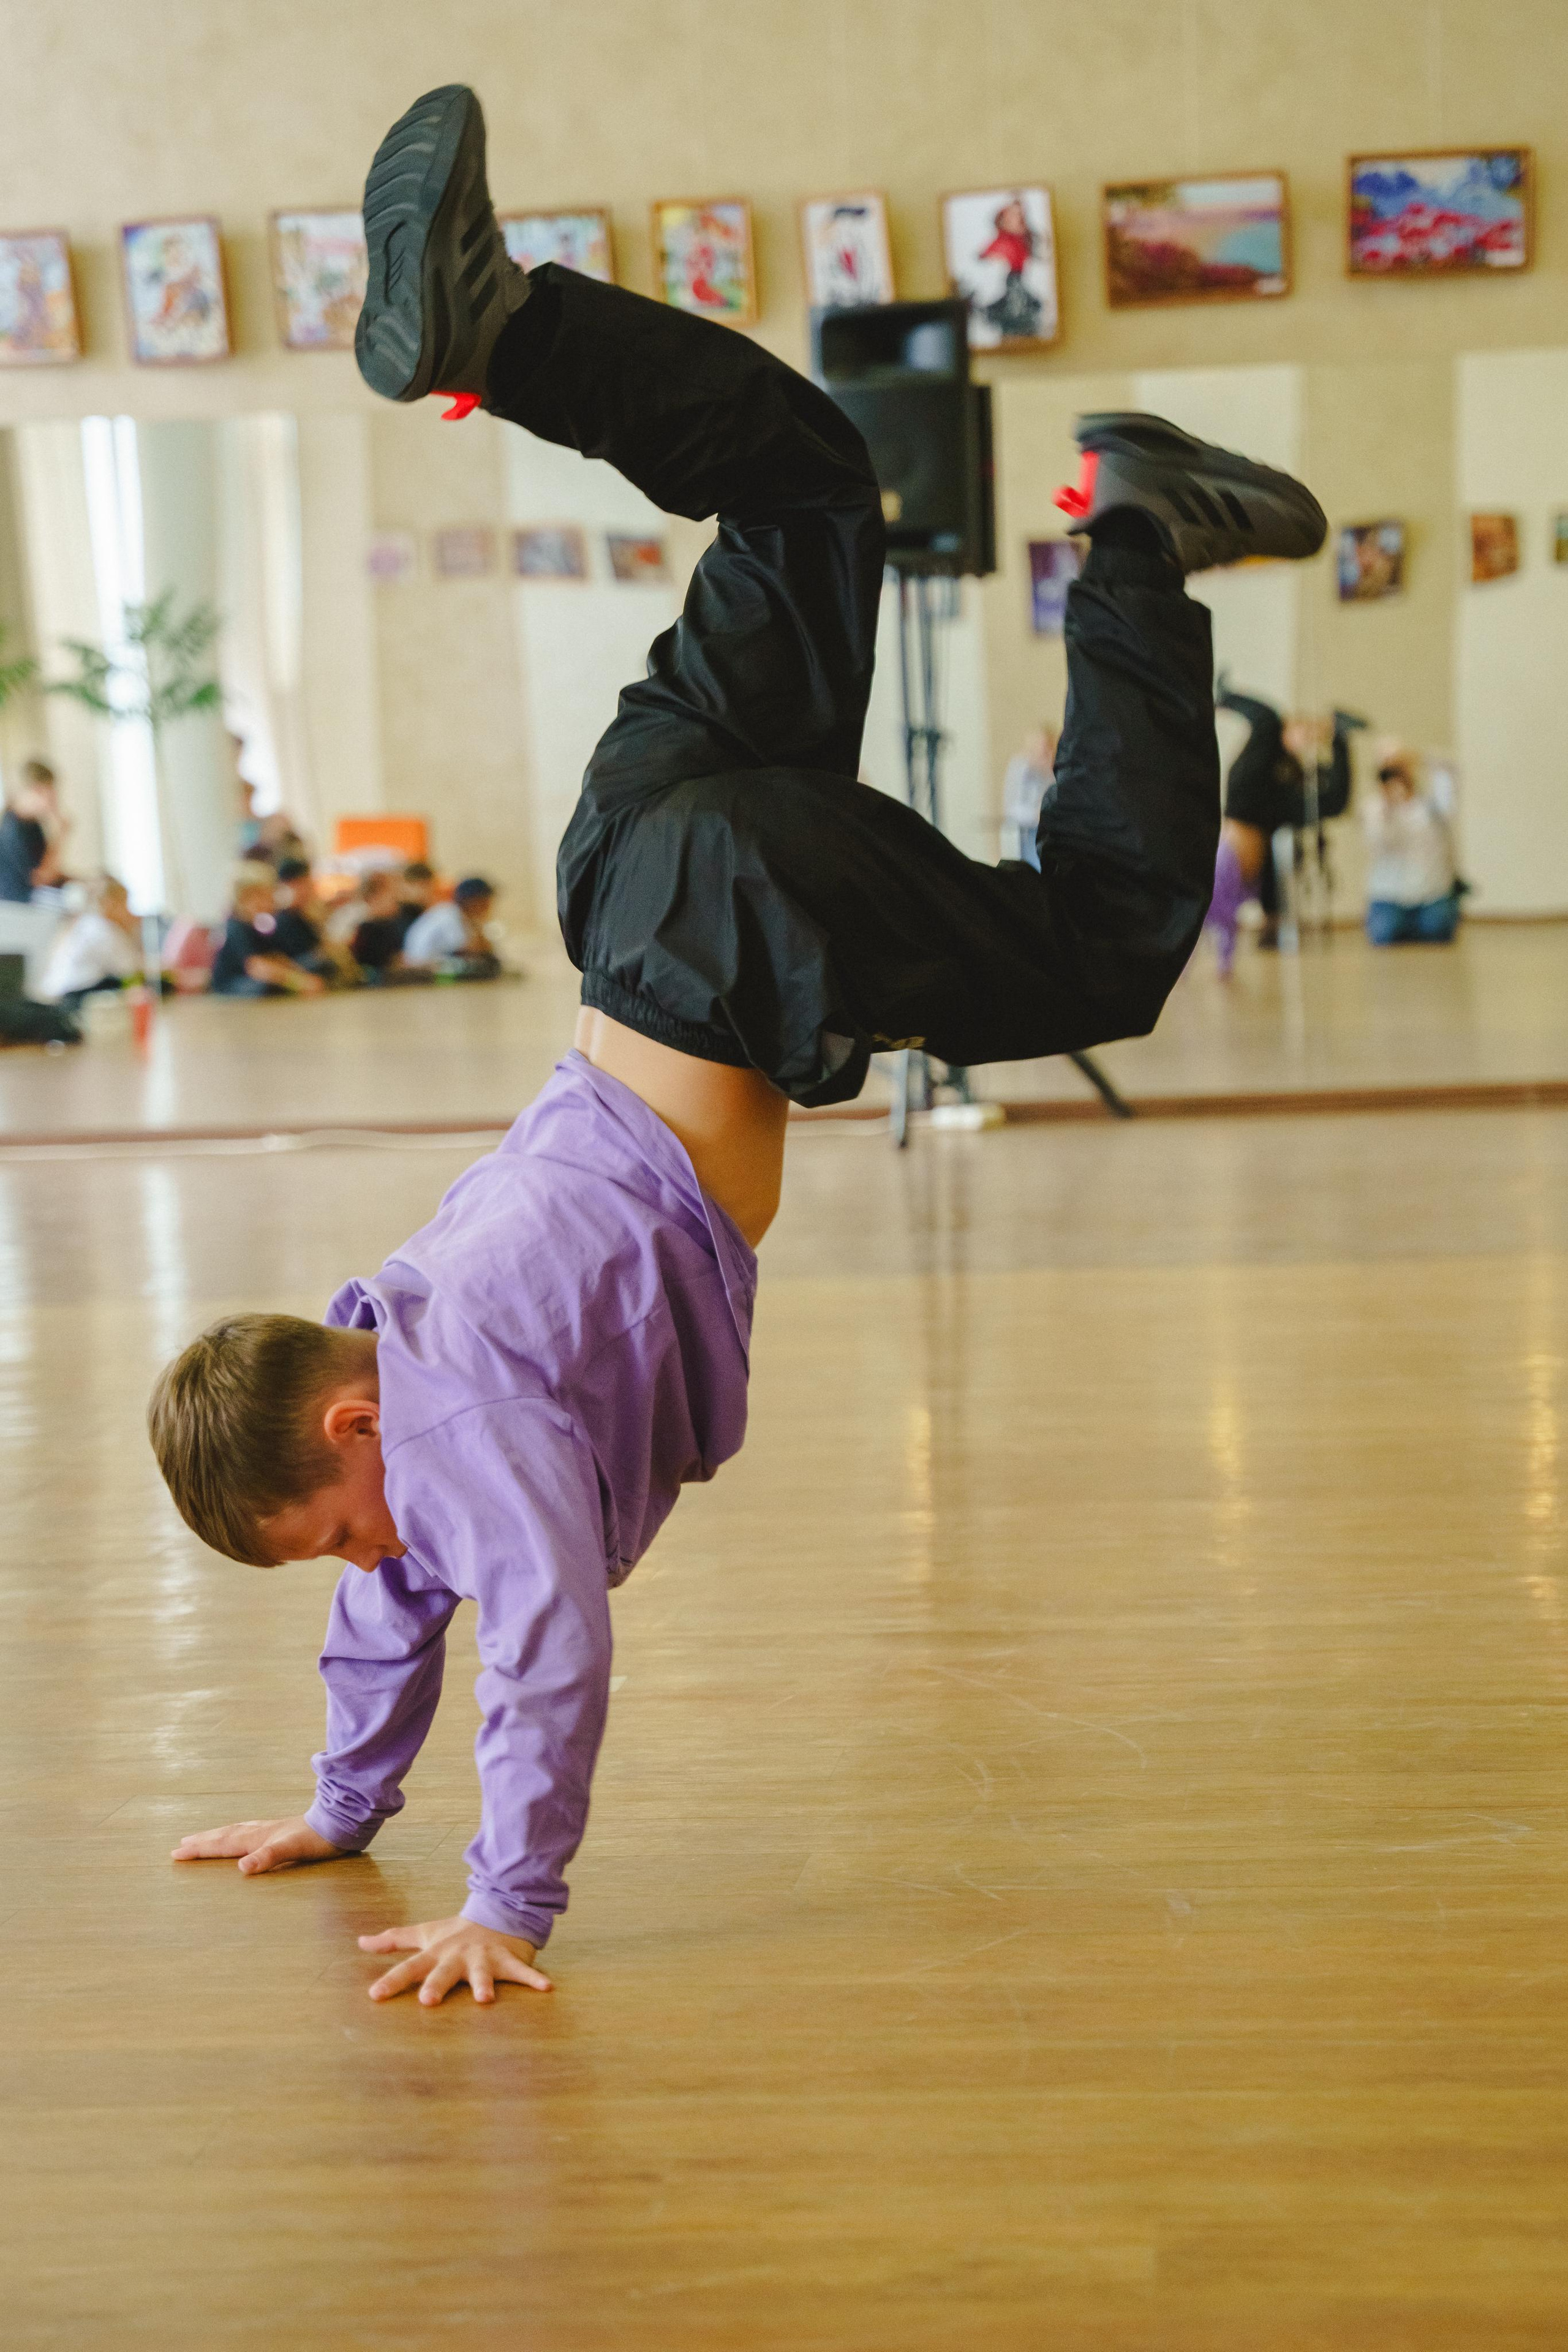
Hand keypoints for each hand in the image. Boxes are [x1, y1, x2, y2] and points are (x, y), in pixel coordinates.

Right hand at [171, 1814, 344, 1875]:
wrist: (339, 1823)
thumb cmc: (316, 1839)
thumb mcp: (292, 1850)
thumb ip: (267, 1858)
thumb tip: (241, 1868)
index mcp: (258, 1838)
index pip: (222, 1844)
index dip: (199, 1850)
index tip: (176, 1853)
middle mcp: (259, 1831)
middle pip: (223, 1836)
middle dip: (201, 1842)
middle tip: (179, 1846)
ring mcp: (268, 1830)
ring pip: (234, 1832)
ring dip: (215, 1837)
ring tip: (200, 1838)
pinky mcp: (278, 1831)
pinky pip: (246, 1832)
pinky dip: (233, 1835)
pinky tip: (239, 1837)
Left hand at [358, 1914, 552, 2006]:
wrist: (497, 1912)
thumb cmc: (456, 1932)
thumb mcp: (424, 1934)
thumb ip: (393, 1941)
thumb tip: (359, 1943)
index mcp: (436, 1953)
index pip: (409, 1967)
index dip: (392, 1981)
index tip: (375, 1995)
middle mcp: (457, 1956)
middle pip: (443, 1972)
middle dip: (436, 1984)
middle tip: (428, 2001)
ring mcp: (483, 1957)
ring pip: (482, 1973)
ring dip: (484, 1984)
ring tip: (485, 2000)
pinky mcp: (507, 1959)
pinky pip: (522, 1972)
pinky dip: (534, 1979)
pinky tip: (547, 1987)